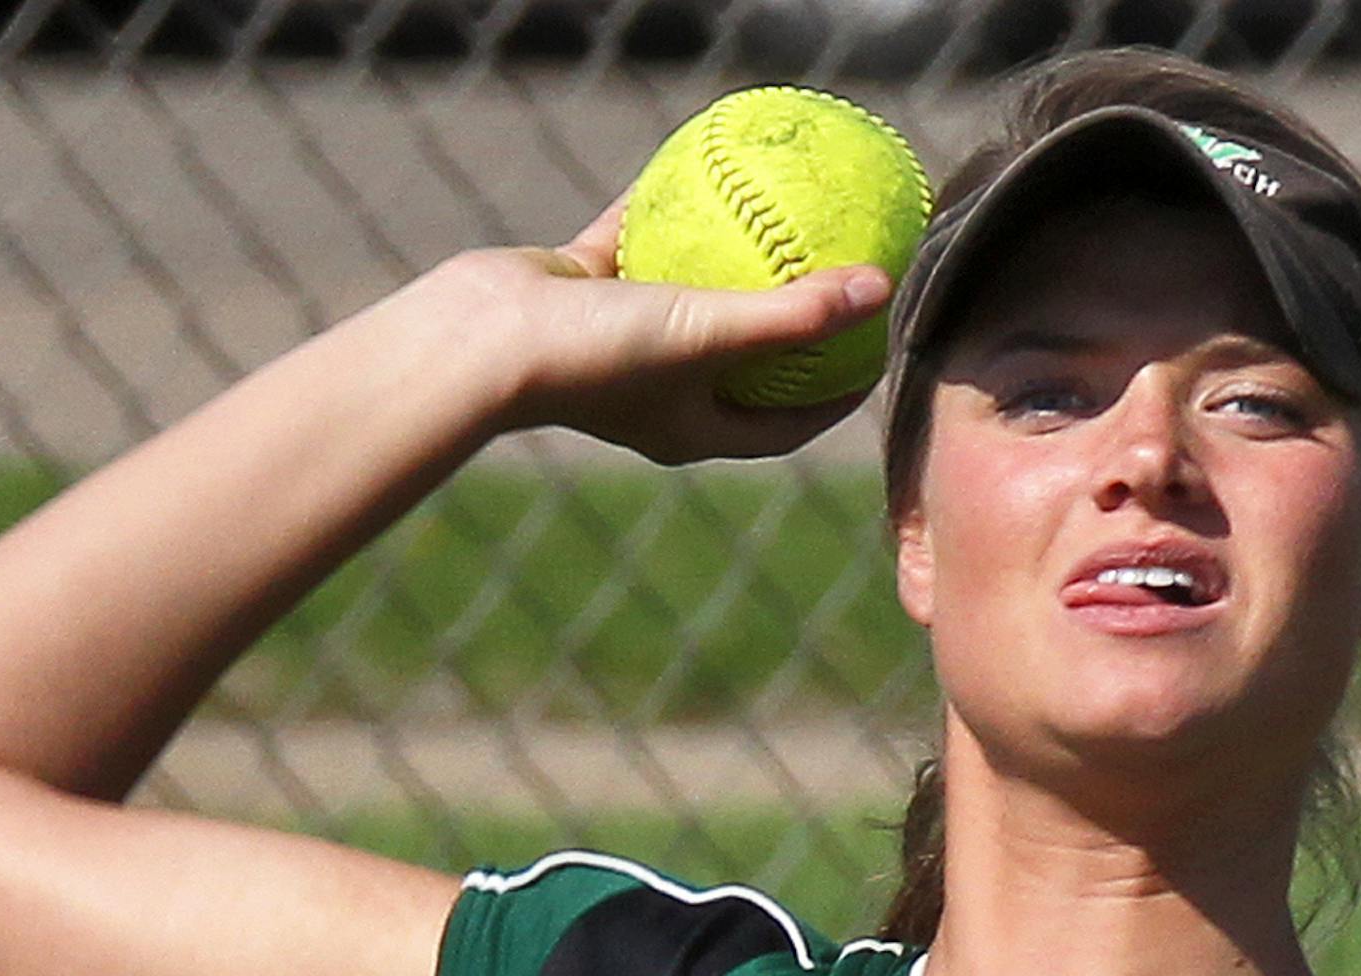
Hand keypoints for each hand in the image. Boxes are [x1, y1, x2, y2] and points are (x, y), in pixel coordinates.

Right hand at [431, 195, 895, 464]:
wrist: (482, 341)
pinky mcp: (582, 295)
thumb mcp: (710, 334)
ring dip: (729, 265)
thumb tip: (878, 287)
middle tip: (837, 281)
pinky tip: (697, 165)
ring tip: (775, 219)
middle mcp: (660, 393)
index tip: (873, 354)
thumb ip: (795, 313)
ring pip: (690, 299)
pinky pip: (638, 245)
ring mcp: (620, 344)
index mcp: (694, 427)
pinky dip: (666, 213)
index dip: (835, 396)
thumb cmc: (599, 356)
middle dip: (792, 330)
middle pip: (745, 364)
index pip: (786, 423)